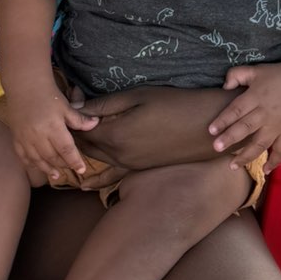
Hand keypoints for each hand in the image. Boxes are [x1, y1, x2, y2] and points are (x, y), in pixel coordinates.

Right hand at [9, 85, 98, 181]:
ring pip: (37, 160)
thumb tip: (95, 124)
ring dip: (47, 169)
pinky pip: (22, 156)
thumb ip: (79, 119)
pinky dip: (30, 163)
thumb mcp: (66, 106)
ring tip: (56, 175)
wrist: (24, 86)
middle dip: (63, 165)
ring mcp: (25, 138)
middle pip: (52, 157)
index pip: (66, 150)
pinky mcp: (16, 138)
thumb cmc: (47, 95)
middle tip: (71, 169)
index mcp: (53, 127)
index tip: (82, 169)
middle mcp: (38, 136)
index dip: (74, 161)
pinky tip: (37, 166)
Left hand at [75, 84, 229, 170]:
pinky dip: (97, 177)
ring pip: (95, 161)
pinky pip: (111, 175)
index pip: (79, 128)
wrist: (210, 127)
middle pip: (83, 147)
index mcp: (115, 136)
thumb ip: (104, 105)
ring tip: (70, 141)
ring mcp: (130, 166)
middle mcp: (119, 156)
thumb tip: (75, 108)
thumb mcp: (137, 97)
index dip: (71, 112)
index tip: (71, 95)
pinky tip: (86, 185)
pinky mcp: (140, 170)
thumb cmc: (175, 104)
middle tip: (70, 112)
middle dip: (72, 130)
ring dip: (82, 149)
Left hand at [208, 64, 280, 170]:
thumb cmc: (276, 76)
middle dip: (231, 138)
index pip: (237, 109)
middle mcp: (267, 113)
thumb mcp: (255, 70)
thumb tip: (223, 87)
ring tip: (232, 166)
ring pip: (262, 143)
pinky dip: (275, 161)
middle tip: (216, 148)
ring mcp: (278, 125)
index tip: (211, 130)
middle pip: (246, 127)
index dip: (224, 120)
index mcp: (256, 96)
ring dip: (247, 156)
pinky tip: (266, 171)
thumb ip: (236, 75)